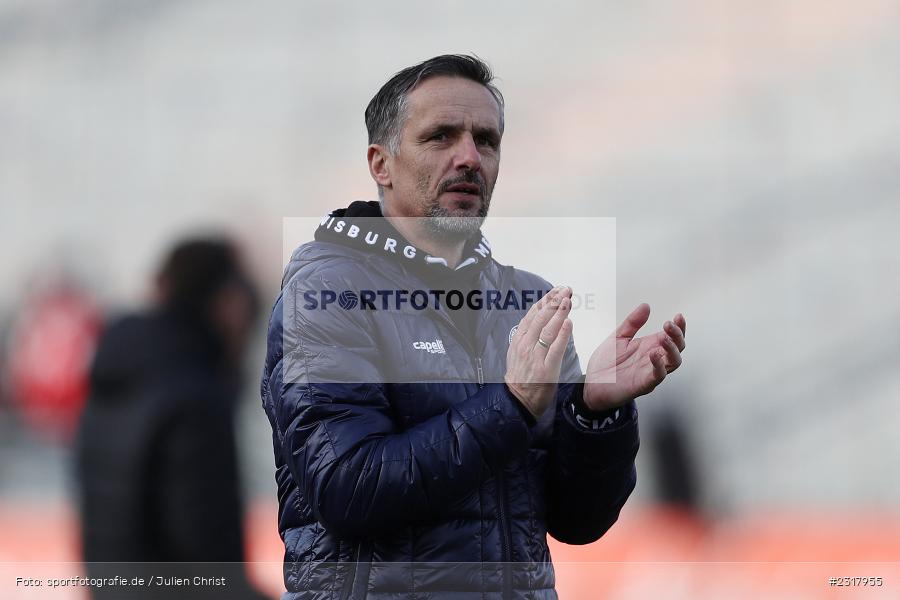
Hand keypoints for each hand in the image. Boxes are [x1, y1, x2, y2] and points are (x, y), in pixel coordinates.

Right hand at [504, 286, 572, 418]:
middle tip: (565, 290)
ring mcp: (535, 356)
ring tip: (568, 300)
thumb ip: (527, 336)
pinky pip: (555, 348)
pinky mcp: (546, 368)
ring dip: (559, 313)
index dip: (545, 301)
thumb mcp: (517, 352)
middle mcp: (526, 345)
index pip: (532, 315)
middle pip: (540, 318)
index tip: (556, 291)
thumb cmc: (520, 377)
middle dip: (554, 302)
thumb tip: (539, 319)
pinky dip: (562, 334)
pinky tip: (568, 323)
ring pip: (547, 330)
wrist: (518, 400)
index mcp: (519, 339)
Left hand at [582, 304, 685, 411]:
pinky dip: (659, 365)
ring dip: (672, 349)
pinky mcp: (643, 384)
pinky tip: (653, 354)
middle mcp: (653, 359)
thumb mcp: (618, 337)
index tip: (678, 316)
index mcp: (649, 346)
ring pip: (673, 362)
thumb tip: (645, 306)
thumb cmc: (606, 364)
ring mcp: (650, 372)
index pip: (672, 336)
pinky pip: (658, 376)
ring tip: (665, 337)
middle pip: (677, 348)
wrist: (591, 384)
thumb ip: (632, 322)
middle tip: (669, 325)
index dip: (678, 327)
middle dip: (677, 335)